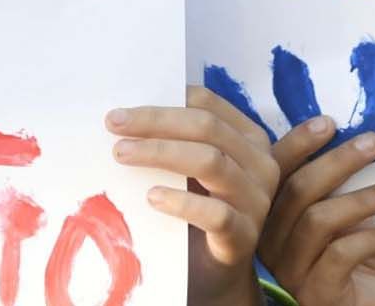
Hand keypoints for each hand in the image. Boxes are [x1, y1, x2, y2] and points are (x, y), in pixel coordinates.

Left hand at [107, 86, 278, 305]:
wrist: (213, 271)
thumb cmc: (198, 208)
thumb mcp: (192, 169)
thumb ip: (177, 139)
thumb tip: (130, 112)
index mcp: (250, 138)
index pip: (208, 104)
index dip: (164, 102)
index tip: (122, 110)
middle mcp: (261, 164)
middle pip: (208, 128)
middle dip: (156, 122)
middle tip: (113, 124)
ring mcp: (256, 201)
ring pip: (211, 162)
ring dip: (161, 152)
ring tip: (122, 154)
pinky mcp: (244, 236)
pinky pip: (215, 213)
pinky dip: (182, 202)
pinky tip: (152, 197)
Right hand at [258, 120, 374, 305]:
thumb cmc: (354, 258)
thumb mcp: (344, 213)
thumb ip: (337, 183)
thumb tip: (355, 135)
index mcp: (271, 215)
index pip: (275, 171)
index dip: (298, 143)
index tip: (330, 123)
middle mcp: (269, 241)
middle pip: (297, 190)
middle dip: (338, 161)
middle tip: (374, 143)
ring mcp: (289, 270)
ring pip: (318, 220)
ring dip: (362, 200)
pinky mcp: (315, 293)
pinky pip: (340, 255)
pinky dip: (370, 240)